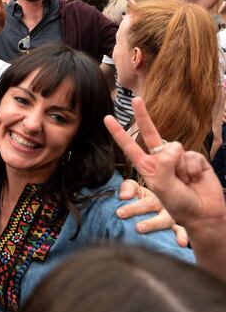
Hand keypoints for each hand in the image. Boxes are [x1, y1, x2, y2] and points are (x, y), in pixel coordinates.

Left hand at [106, 97, 225, 239]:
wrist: (204, 213)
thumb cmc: (179, 203)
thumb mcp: (162, 187)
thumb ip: (162, 166)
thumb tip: (172, 146)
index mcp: (147, 166)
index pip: (129, 146)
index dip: (118, 133)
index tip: (107, 118)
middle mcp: (160, 159)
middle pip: (151, 132)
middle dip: (143, 115)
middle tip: (136, 99)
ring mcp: (178, 157)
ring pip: (176, 149)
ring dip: (181, 168)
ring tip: (184, 182)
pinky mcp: (195, 158)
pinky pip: (192, 156)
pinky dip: (193, 169)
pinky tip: (195, 178)